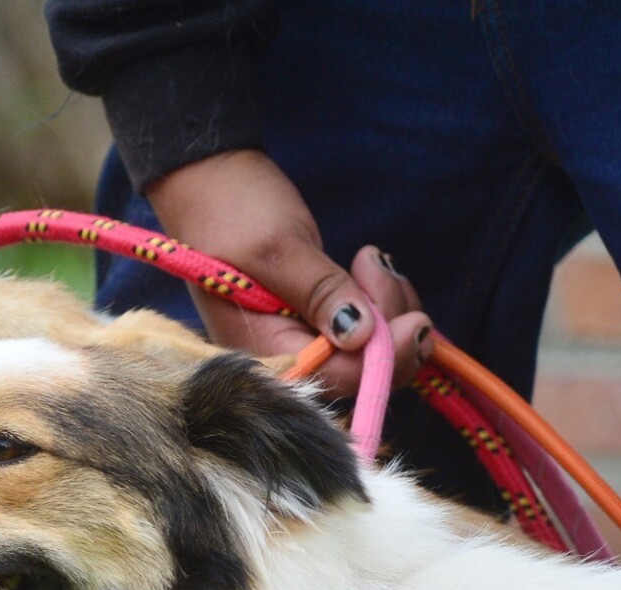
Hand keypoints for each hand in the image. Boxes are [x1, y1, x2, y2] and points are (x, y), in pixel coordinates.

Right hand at [145, 149, 433, 395]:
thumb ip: (320, 293)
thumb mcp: (279, 247)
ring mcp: (296, 343)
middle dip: (389, 332)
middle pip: (356, 377)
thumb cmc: (229, 209)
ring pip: (365, 356)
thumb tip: (362, 336)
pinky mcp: (311, 325)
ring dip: (388, 311)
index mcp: (260, 352)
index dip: (383, 358)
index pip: (336, 379)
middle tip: (378, 267)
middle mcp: (279, 358)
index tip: (414, 318)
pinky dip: (380, 308)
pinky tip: (368, 273)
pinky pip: (359, 336)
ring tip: (370, 260)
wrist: (206, 179)